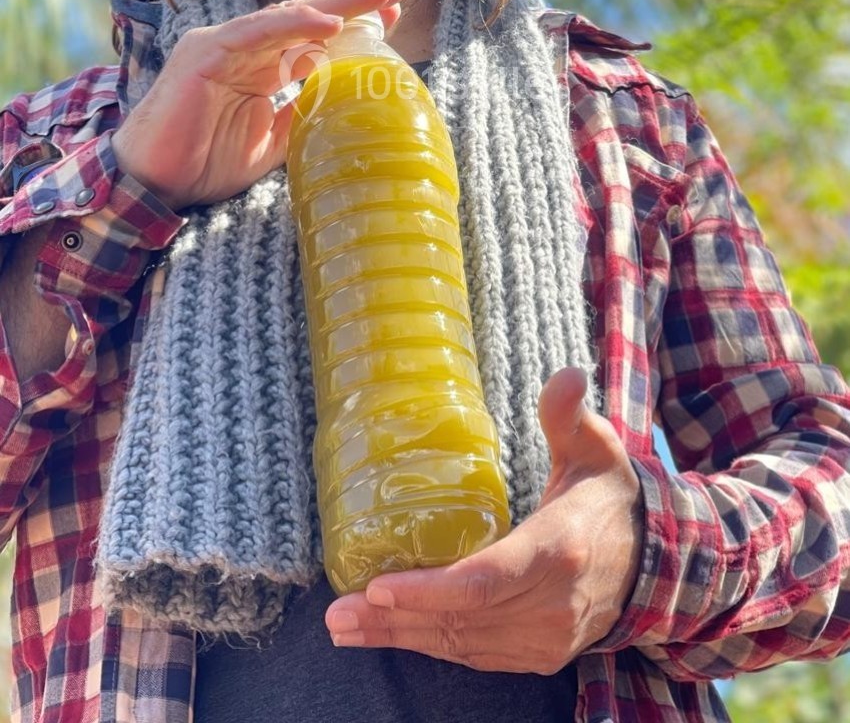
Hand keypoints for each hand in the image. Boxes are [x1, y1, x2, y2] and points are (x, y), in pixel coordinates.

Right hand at [112, 0, 406, 211]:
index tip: (394, 14)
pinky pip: (255, 33)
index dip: (354, 24)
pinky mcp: (204, 52)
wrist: (154, 185)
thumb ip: (302, 116)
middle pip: (306, 16)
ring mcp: (222, 45)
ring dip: (334, 5)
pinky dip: (292, 25)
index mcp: (259, 66)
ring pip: (285, 16)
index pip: (313, 36)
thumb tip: (344, 104)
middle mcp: (243, 47)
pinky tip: (328, 23)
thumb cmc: (205, 162)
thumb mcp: (272, 142)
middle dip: (353, 1)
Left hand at [325, 367, 642, 673]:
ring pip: (463, 645)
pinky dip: (432, 646)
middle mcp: (552, 604)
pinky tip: (391, 634)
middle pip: (461, 619)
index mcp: (559, 550)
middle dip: (394, 619)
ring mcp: (547, 638)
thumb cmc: (608, 496)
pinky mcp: (540, 655)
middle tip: (336, 613)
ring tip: (346, 627)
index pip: (485, 580)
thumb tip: (566, 375)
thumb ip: (568, 415)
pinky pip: (477, 656)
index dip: (429, 590)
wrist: (655, 561)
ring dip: (401, 639)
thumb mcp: (595, 449)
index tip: (378, 586)